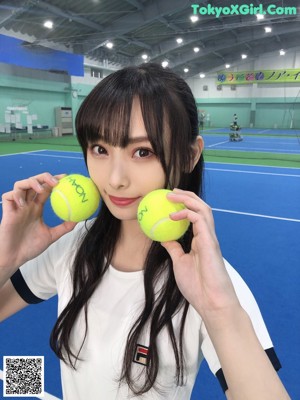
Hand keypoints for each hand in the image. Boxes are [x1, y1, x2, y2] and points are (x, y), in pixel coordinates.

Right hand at [0, 173, 75, 270]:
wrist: (14, 258)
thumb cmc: (31, 247)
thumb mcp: (51, 236)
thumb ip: (64, 227)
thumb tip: (79, 219)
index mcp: (36, 208)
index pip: (46, 189)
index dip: (54, 180)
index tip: (66, 177)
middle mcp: (27, 204)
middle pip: (34, 182)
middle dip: (44, 177)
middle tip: (56, 182)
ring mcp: (16, 207)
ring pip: (20, 185)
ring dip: (31, 183)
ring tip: (41, 190)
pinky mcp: (7, 212)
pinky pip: (8, 196)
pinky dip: (16, 195)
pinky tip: (24, 204)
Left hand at [161, 189, 239, 320]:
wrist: (211, 302)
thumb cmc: (197, 286)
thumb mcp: (180, 263)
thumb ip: (174, 248)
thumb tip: (163, 238)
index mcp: (201, 240)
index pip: (194, 216)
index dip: (184, 205)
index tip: (169, 200)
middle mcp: (207, 236)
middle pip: (201, 207)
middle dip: (187, 196)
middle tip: (171, 191)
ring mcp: (210, 238)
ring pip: (203, 209)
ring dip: (187, 199)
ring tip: (172, 194)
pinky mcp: (210, 241)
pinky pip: (199, 219)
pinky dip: (186, 213)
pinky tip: (173, 216)